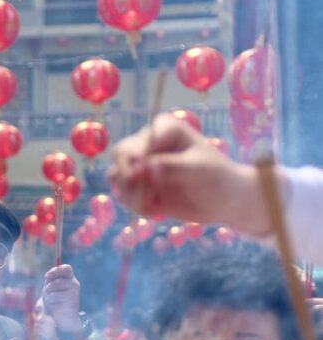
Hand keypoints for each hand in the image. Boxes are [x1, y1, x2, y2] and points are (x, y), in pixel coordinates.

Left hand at [41, 265, 80, 334]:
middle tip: (47, 291)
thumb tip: (48, 274)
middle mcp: (74, 285)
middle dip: (49, 285)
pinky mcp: (71, 303)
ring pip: (56, 286)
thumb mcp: (51, 286)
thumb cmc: (55, 299)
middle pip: (58, 279)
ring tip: (50, 299)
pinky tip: (54, 305)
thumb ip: (50, 279)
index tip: (47, 277)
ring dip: (49, 292)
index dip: (56, 270)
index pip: (66, 268)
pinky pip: (55, 296)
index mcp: (71, 279)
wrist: (63, 317)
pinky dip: (51, 300)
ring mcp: (74, 293)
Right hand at [107, 115, 271, 236]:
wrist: (224, 201)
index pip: (138, 141)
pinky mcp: (139, 186)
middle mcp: (148, 143)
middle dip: (127, 178)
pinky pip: (123, 195)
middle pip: (120, 155)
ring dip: (129, 194)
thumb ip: (173, 167)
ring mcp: (141, 165)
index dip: (136, 161)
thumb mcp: (199, 170)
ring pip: (115, 176)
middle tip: (145, 195)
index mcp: (163, 129)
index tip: (148, 176)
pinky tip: (155, 210)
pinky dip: (135, 205)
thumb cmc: (217, 177)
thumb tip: (148, 167)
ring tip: (150, 205)